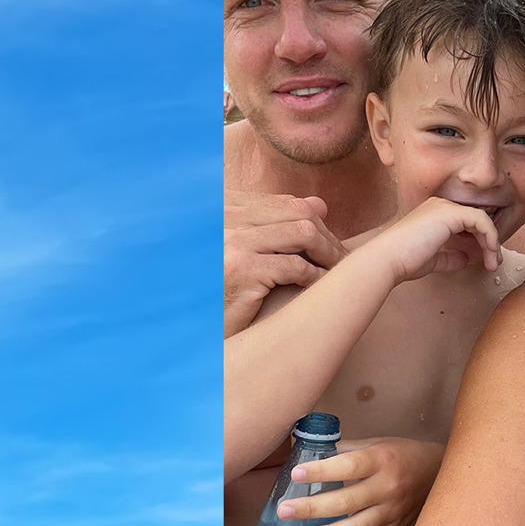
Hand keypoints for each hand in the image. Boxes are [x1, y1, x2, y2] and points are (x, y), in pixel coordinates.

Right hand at [225, 191, 348, 336]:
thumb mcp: (237, 247)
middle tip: (341, 257)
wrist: (183, 323)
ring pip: (303, 233)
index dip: (313, 220)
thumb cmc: (213, 286)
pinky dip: (316, 275)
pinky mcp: (241, 270)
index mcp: (222, 206)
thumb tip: (320, 204)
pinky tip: (321, 286)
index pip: (282, 202)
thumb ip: (272, 224)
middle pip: (297, 212)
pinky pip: (295, 266)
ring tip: (336, 270)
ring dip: (327, 253)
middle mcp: (225, 216)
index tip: (327, 242)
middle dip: (326, 235)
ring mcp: (233, 242)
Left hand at [280, 437, 444, 525]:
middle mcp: (388, 486)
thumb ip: (346, 451)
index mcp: (382, 459)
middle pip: (346, 501)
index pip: (348, 465)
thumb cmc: (402, 454)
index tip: (296, 475)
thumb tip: (309, 451)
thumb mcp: (377, 444)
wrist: (441, 473)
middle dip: (312, 508)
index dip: (321, 471)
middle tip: (284, 511)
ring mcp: (394, 510)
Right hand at [363, 198, 500, 284]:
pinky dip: (490, 236)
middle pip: (476, 220)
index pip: (466, 223)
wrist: (388, 259)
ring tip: (493, 262)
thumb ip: (451, 256)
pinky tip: (489, 252)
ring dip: (492, 242)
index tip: (487, 261)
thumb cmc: (404, 261)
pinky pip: (482, 220)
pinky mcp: (451, 212)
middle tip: (495, 263)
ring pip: (482, 219)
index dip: (480, 241)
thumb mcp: (433, 259)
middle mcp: (440, 205)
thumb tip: (467, 258)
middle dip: (490, 242)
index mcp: (434, 213)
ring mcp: (445, 207)